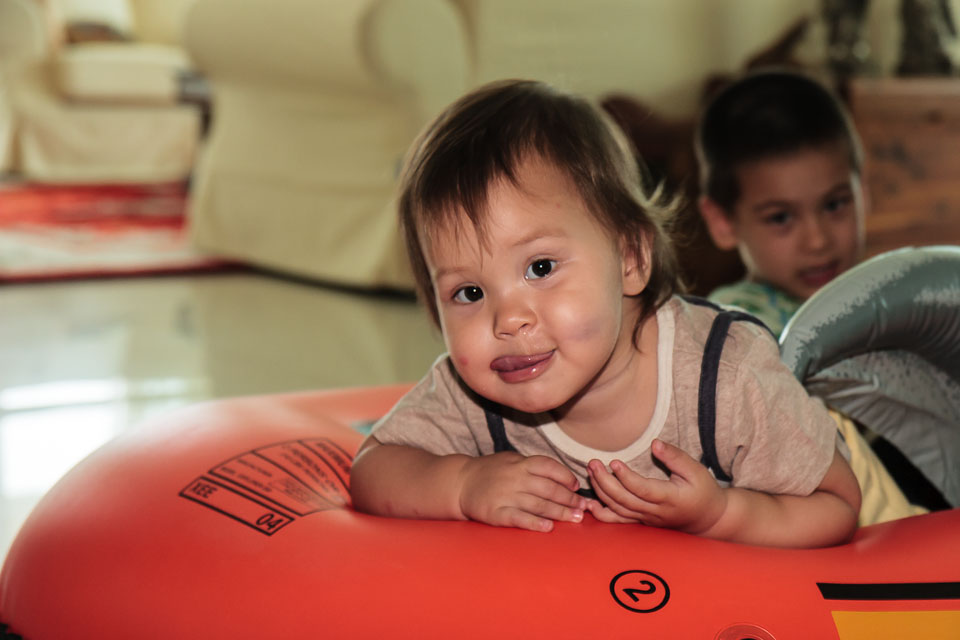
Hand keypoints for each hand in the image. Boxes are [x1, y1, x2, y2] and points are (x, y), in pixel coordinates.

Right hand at [457, 452, 587, 531]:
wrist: (460, 483)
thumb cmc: (491, 472)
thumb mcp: (511, 460)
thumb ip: (533, 467)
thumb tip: (564, 478)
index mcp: (520, 463)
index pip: (549, 467)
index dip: (566, 477)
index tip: (577, 487)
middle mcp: (514, 478)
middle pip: (548, 488)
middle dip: (569, 499)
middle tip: (584, 508)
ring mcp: (505, 495)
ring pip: (538, 505)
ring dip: (560, 513)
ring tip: (575, 519)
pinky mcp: (496, 513)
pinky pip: (519, 518)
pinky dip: (534, 523)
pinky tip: (548, 528)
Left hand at [586, 439, 726, 533]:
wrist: (707, 519)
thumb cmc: (702, 491)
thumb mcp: (696, 470)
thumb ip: (675, 457)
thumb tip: (655, 443)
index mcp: (670, 498)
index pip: (643, 490)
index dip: (626, 478)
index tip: (613, 462)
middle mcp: (655, 512)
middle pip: (624, 500)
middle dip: (605, 482)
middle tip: (593, 463)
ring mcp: (646, 519)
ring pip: (618, 509)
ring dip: (601, 492)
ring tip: (591, 471)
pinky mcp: (641, 521)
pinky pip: (618, 521)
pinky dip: (602, 514)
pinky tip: (589, 504)